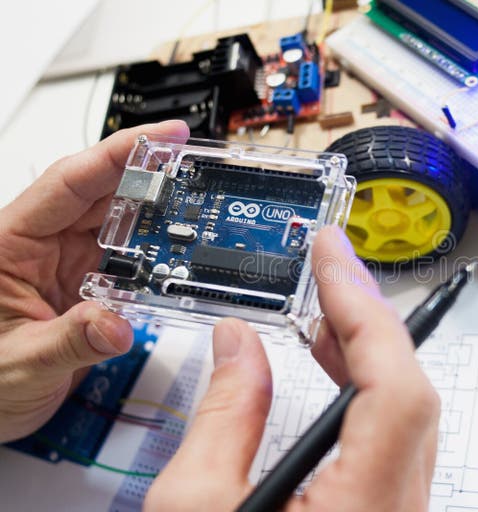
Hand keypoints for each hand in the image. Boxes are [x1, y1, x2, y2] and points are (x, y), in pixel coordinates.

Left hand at [0, 121, 189, 442]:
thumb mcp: (19, 363)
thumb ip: (69, 342)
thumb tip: (116, 327)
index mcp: (11, 242)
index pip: (70, 182)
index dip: (119, 153)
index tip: (162, 137)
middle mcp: (41, 244)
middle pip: (103, 193)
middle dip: (150, 175)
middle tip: (195, 165)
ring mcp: (66, 262)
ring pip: (120, 224)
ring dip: (156, 216)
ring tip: (195, 206)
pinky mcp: (85, 284)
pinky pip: (128, 259)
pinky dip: (154, 256)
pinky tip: (178, 253)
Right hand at [145, 226, 439, 510]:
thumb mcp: (197, 509)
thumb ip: (222, 419)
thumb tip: (237, 345)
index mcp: (363, 508)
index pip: (393, 388)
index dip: (365, 310)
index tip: (334, 258)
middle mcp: (396, 510)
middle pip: (408, 393)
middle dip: (366, 319)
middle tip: (330, 270)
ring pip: (405, 415)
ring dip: (367, 353)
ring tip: (325, 315)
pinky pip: (394, 437)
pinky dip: (366, 391)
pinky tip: (335, 369)